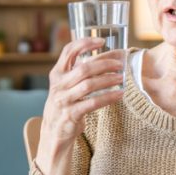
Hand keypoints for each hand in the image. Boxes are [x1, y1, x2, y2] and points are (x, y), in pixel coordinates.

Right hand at [35, 38, 124, 174]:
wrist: (53, 134)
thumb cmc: (65, 107)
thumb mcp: (66, 87)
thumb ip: (78, 73)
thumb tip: (105, 57)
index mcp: (57, 74)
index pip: (68, 51)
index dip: (85, 43)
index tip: (101, 40)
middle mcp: (58, 85)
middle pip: (83, 68)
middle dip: (104, 63)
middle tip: (120, 63)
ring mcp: (63, 100)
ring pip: (89, 84)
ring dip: (108, 79)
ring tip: (122, 77)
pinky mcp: (71, 115)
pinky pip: (93, 103)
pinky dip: (108, 98)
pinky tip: (120, 95)